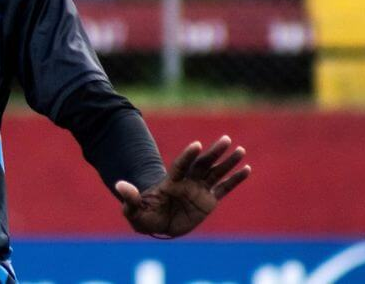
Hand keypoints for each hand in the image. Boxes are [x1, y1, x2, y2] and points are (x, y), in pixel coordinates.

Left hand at [114, 135, 249, 237]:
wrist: (158, 225)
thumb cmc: (145, 216)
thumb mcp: (134, 211)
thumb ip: (130, 198)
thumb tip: (119, 185)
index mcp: (170, 183)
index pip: (181, 166)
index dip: (188, 156)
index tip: (196, 144)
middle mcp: (187, 182)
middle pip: (202, 164)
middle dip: (213, 153)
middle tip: (225, 139)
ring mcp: (199, 190)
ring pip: (215, 173)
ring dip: (227, 162)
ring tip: (240, 150)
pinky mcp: (209, 201)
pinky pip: (224, 188)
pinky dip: (235, 180)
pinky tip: (246, 169)